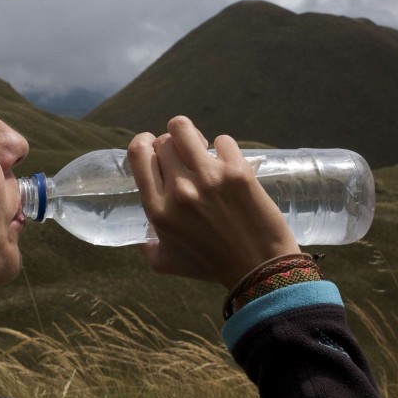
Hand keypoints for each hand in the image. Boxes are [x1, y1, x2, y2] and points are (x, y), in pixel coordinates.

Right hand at [128, 116, 300, 289]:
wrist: (259, 267)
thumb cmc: (212, 266)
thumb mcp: (167, 263)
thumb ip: (149, 248)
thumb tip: (145, 237)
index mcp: (157, 209)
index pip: (138, 154)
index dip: (144, 143)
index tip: (153, 146)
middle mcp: (178, 189)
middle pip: (163, 141)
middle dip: (171, 144)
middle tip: (185, 157)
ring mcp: (208, 177)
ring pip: (184, 129)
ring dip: (191, 135)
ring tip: (202, 148)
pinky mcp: (237, 171)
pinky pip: (222, 140)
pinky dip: (224, 148)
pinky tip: (228, 163)